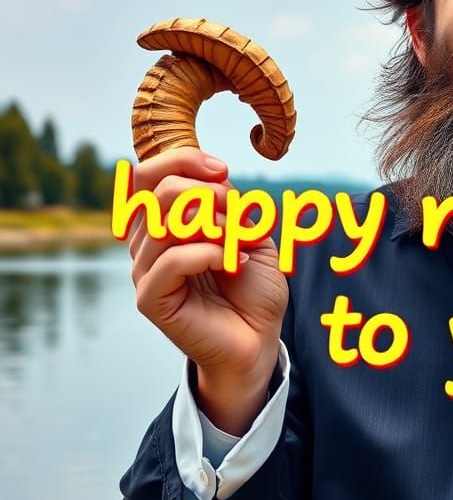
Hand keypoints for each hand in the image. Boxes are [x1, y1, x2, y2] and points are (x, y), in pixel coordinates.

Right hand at [128, 148, 287, 430]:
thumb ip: (229, 206)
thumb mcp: (251, 236)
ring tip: (240, 247)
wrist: (259, 339)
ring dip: (215, 227)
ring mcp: (146, 272)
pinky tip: (233, 264)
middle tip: (238, 216)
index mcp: (165, 224)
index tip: (222, 171)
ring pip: (165, 223)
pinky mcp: (151, 299)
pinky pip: (171, 261)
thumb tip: (214, 180)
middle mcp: (148, 244)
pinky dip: (208, 254)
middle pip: (158, 192)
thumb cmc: (253, 290)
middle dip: (208, 195)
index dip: (182, 161)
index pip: (148, 176)